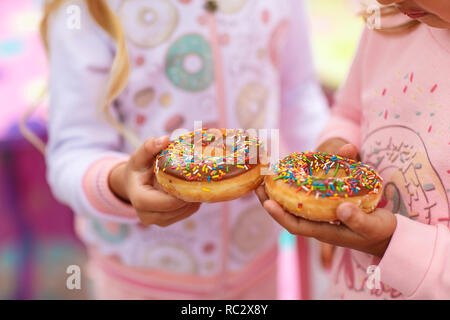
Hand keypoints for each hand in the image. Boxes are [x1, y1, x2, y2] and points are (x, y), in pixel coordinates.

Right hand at [109, 136, 200, 226]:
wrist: (133, 184)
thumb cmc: (138, 168)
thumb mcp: (140, 156)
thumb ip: (150, 146)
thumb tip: (165, 139)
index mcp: (139, 199)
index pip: (163, 203)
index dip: (179, 193)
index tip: (190, 178)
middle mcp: (147, 216)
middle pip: (175, 209)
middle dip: (189, 195)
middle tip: (201, 178)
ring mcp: (157, 221)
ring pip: (184, 213)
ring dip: (194, 199)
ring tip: (199, 182)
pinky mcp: (166, 222)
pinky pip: (186, 214)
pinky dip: (193, 203)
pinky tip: (194, 189)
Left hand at [256, 139, 396, 257]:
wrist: (387, 234)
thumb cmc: (381, 232)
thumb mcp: (373, 226)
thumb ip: (358, 219)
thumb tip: (341, 208)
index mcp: (325, 231)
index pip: (296, 226)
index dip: (280, 215)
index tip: (266, 203)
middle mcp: (319, 224)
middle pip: (289, 213)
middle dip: (272, 200)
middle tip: (257, 184)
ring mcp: (321, 216)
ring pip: (294, 204)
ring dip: (279, 192)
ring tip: (265, 177)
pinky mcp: (326, 207)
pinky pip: (305, 198)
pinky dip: (295, 187)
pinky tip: (289, 175)